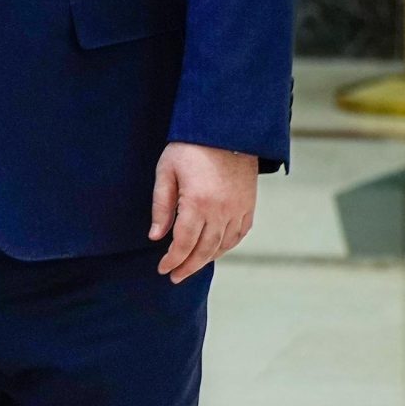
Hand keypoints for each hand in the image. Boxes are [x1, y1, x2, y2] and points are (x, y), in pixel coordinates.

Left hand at [150, 142, 257, 283]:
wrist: (226, 129)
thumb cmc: (190, 147)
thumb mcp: (166, 171)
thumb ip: (161, 206)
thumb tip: (155, 236)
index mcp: (198, 204)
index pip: (183, 243)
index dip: (172, 260)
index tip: (163, 269)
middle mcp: (221, 211)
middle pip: (204, 250)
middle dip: (188, 266)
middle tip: (175, 276)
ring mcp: (238, 210)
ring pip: (222, 246)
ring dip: (206, 260)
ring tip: (191, 266)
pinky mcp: (248, 205)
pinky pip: (239, 235)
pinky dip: (226, 247)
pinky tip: (215, 251)